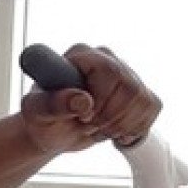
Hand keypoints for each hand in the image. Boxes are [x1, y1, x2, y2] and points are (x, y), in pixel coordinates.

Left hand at [20, 44, 160, 155]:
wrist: (55, 132)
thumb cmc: (42, 119)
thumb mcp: (37, 113)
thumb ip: (53, 104)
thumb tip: (82, 100)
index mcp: (81, 55)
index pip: (109, 71)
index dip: (101, 99)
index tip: (83, 116)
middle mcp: (106, 57)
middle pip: (130, 88)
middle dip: (109, 117)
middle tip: (87, 124)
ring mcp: (125, 73)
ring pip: (142, 100)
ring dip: (119, 125)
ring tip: (97, 127)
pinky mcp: (139, 91)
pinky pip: (151, 108)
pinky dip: (133, 127)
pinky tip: (113, 129)